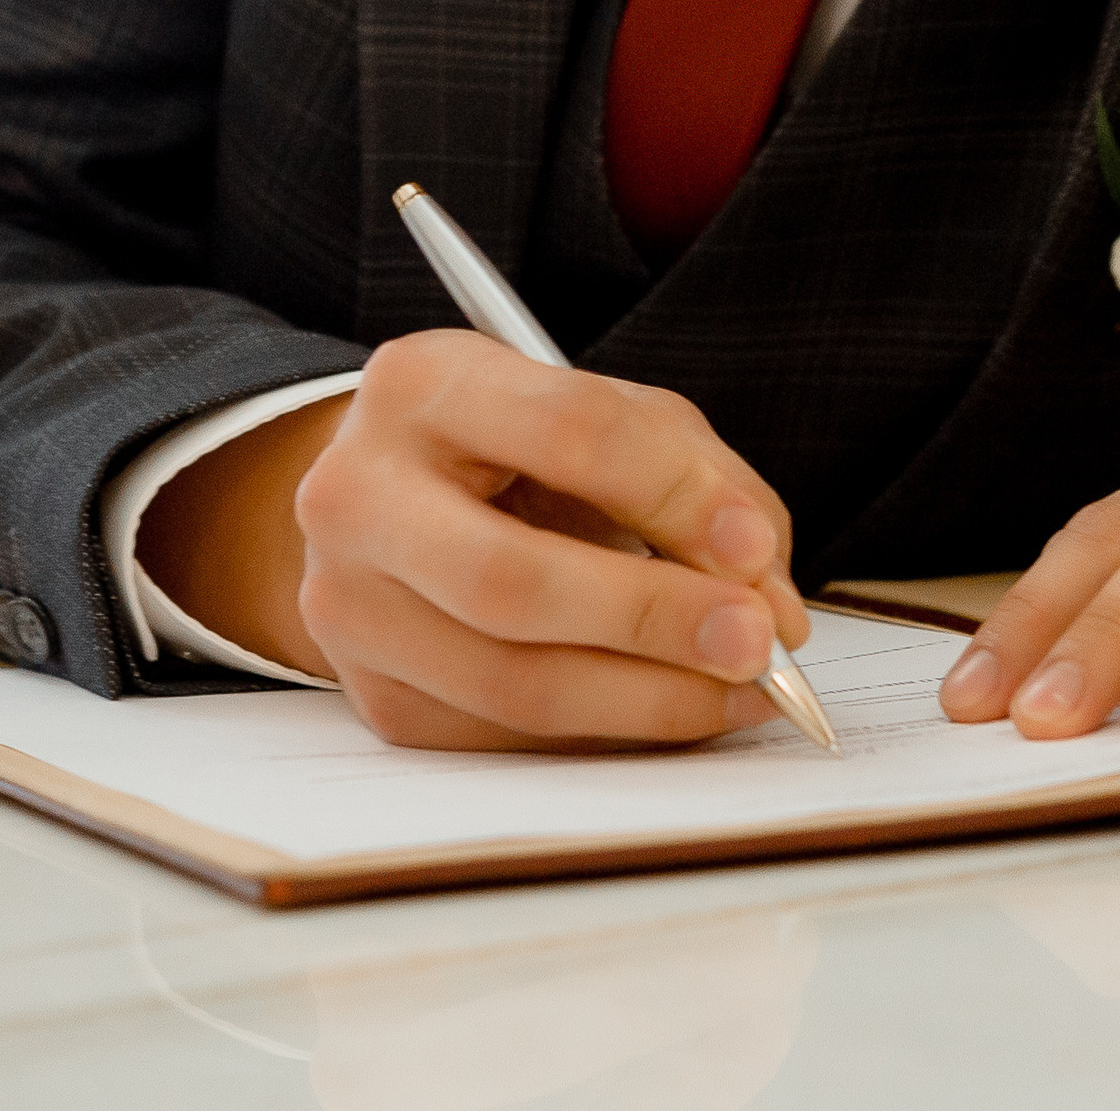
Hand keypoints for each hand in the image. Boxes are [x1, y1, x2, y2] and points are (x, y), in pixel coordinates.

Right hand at [137, 332, 807, 749]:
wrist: (387, 497)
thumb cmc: (517, 445)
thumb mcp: (604, 412)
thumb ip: (694, 480)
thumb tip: (767, 596)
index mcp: (422, 386)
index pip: (566, 432)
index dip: (673, 492)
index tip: (754, 547)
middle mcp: (358, 495)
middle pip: (512, 580)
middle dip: (652, 617)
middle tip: (756, 644)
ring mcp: (352, 607)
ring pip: (512, 682)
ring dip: (648, 698)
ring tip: (739, 692)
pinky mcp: (377, 695)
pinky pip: (508, 735)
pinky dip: (607, 729)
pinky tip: (672, 707)